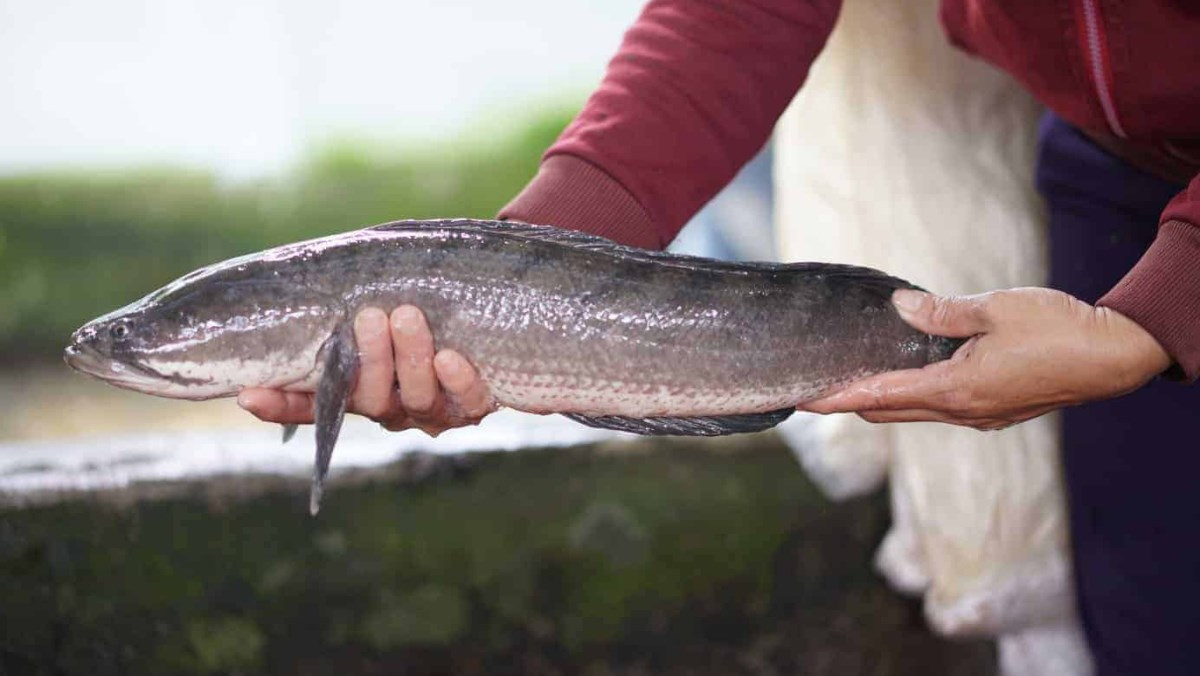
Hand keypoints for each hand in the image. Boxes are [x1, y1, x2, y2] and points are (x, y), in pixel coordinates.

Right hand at [237, 306, 495, 435]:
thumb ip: (351, 291)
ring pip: (417, 398)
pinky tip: (451, 356)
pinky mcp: (477, 406)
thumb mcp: (387, 292)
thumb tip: (300, 266)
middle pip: (370, 397)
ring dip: (411, 358)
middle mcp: (392, 404)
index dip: (280, 404)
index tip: (249, 394)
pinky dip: (458, 380)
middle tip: (369, 316)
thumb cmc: (431, 296)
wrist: (504, 308)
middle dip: (369, 358)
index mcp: (359, 382)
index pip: (311, 402)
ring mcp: (434, 409)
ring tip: (407, 315)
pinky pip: (467, 403)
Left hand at [799, 287, 1170, 429]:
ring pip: (915, 412)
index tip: (804, 399)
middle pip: (889, 412)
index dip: (838, 398)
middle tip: (816, 389)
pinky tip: (907, 375)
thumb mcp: (993, 309)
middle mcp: (961, 412)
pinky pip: (941, 407)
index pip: (879, 397)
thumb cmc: (1058, 328)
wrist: (1114, 355)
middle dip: (851, 402)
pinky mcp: (995, 411)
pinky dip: (913, 396)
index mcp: (955, 390)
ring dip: (882, 399)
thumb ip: (941, 312)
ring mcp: (979, 416)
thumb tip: (900, 307)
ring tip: (852, 381)